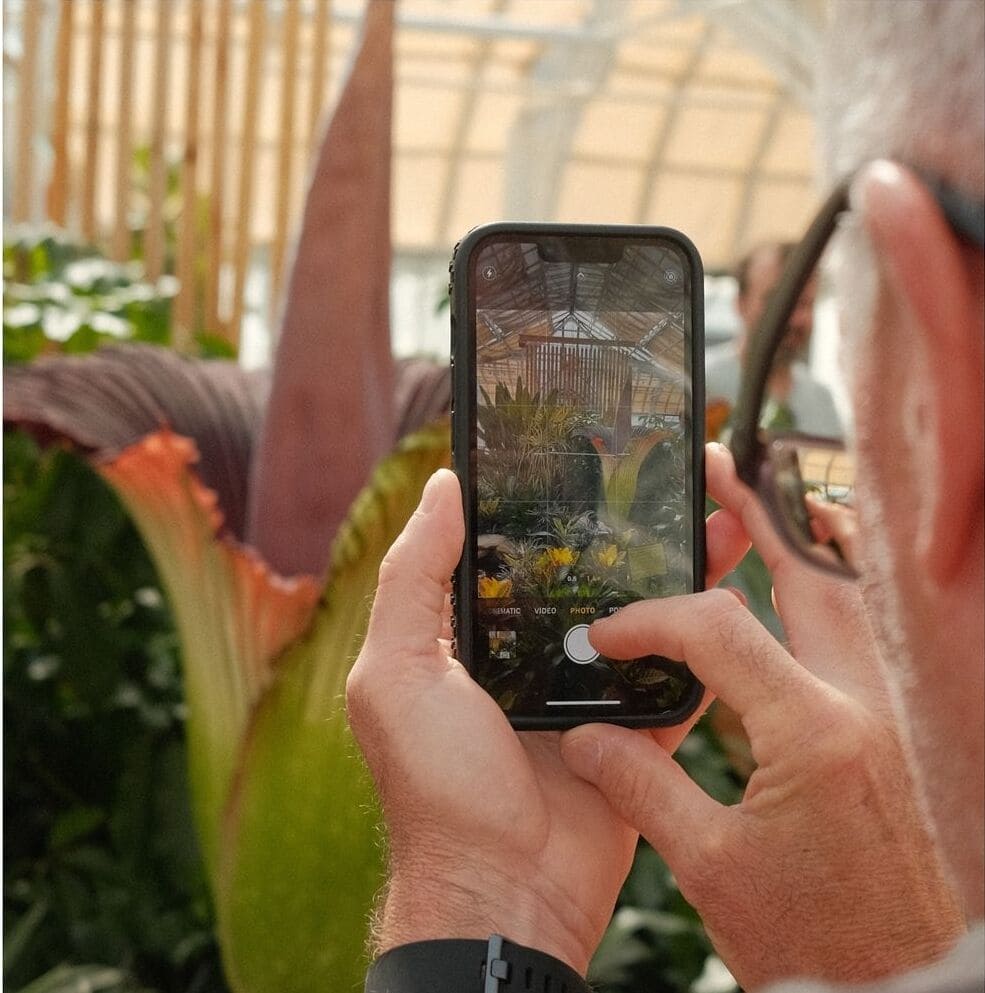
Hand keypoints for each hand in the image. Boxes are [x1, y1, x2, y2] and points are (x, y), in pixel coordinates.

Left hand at [346, 466, 749, 971]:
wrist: (503, 894)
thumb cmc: (435, 789)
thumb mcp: (396, 672)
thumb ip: (413, 579)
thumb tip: (442, 488)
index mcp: (476, 637)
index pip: (519, 553)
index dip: (553, 508)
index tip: (594, 460)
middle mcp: (533, 659)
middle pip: (591, 580)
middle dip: (632, 534)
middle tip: (674, 484)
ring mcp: (588, 697)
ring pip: (642, 621)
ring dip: (679, 576)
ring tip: (718, 524)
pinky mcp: (634, 735)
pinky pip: (675, 681)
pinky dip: (702, 645)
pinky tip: (731, 595)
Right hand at [561, 445, 964, 987]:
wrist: (902, 988)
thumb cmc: (816, 944)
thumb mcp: (710, 870)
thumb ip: (640, 786)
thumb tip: (583, 738)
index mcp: (814, 732)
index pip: (717, 629)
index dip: (649, 621)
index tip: (606, 637)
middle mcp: (868, 703)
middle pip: (809, 570)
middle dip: (755, 514)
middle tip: (715, 471)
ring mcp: (896, 711)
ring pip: (855, 591)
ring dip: (805, 538)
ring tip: (764, 500)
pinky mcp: (901, 727)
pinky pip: (872, 629)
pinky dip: (839, 586)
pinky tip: (813, 575)